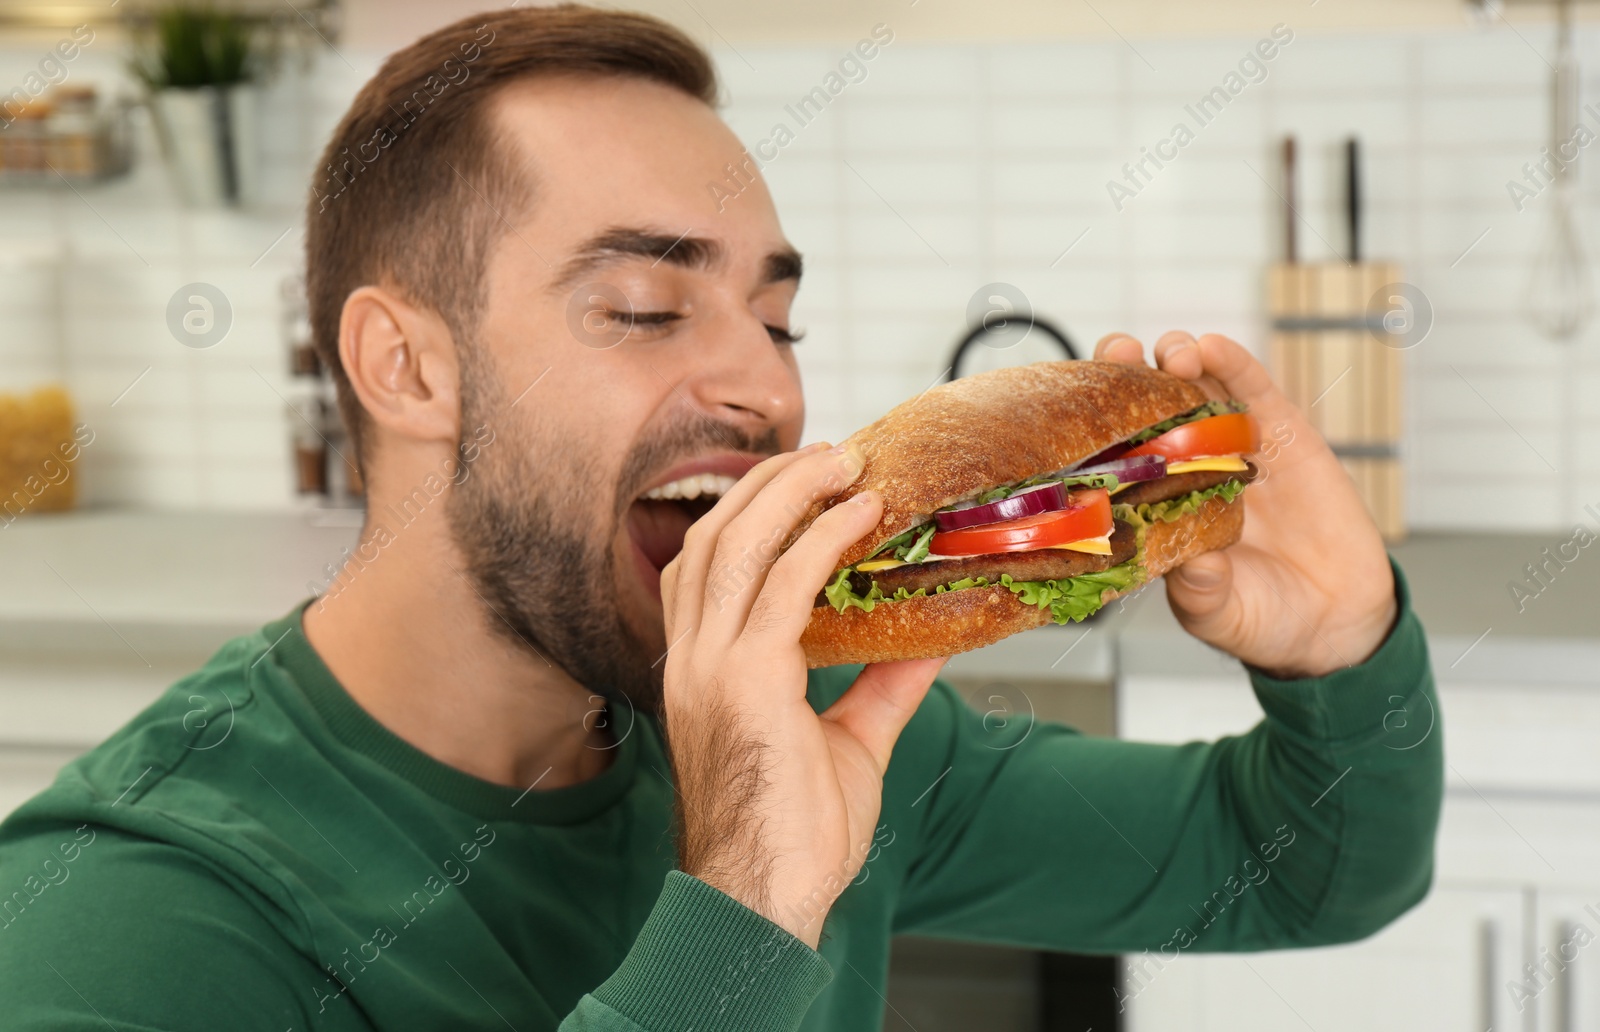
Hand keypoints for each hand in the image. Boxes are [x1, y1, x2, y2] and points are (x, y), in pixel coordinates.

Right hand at [659, 442, 943, 946]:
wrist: (762, 903)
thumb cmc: (793, 839)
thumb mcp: (847, 745)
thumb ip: (881, 687)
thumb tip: (929, 641)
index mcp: (699, 672)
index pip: (703, 567)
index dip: (746, 514)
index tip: (799, 484)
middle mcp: (692, 660)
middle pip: (712, 536)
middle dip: (766, 485)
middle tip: (827, 455)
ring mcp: (711, 667)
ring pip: (736, 543)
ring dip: (790, 491)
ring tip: (841, 462)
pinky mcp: (746, 681)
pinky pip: (782, 583)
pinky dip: (821, 538)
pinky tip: (858, 516)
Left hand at [1096, 331, 1396, 677]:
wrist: (1334, 621)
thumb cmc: (1260, 619)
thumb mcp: (1220, 614)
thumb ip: (1203, 593)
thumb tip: (1195, 567)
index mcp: (1157, 504)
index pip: (1114, 450)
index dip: (1094, 421)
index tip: (1075, 400)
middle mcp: (1187, 466)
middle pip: (1147, 403)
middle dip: (1125, 370)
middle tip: (1118, 354)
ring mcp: (1234, 445)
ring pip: (1196, 384)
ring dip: (1176, 358)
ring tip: (1172, 358)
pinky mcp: (1283, 434)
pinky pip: (1253, 387)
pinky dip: (1232, 362)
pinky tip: (1213, 349)